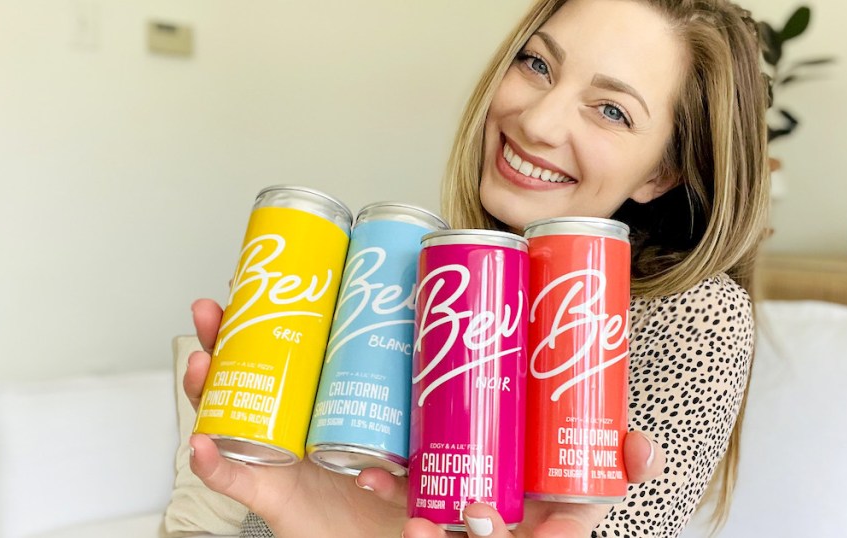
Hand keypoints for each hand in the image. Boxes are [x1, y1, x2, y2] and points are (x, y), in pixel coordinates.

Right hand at [186, 299, 407, 536]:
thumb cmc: (383, 498)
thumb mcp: (412, 453)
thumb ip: (416, 437)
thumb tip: (408, 422)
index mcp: (316, 404)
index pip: (285, 351)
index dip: (266, 317)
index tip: (262, 280)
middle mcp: (285, 423)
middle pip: (243, 372)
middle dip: (222, 338)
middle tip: (214, 310)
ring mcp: (269, 454)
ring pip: (224, 415)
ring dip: (206, 388)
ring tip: (201, 364)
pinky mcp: (266, 494)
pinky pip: (232, 478)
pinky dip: (211, 462)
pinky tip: (201, 442)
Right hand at [187, 298, 664, 537]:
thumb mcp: (545, 523)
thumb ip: (591, 490)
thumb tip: (646, 450)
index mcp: (406, 420)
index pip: (370, 351)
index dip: (345, 305)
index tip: (339, 260)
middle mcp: (354, 434)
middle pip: (299, 365)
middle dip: (264, 319)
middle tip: (251, 279)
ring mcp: (317, 470)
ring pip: (255, 406)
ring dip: (221, 362)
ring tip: (209, 320)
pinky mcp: (288, 508)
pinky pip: (240, 474)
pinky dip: (214, 449)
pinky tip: (201, 418)